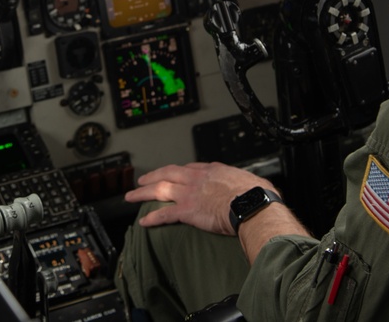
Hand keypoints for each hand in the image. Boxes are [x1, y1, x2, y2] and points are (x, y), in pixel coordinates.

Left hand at [124, 162, 276, 235]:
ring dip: (142, 193)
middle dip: (152, 177)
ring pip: (159, 190)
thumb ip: (245, 183)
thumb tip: (256, 188)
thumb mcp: (252, 180)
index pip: (189, 167)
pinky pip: (164, 214)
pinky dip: (152, 217)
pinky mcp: (187, 211)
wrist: (252, 204)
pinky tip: (144, 221)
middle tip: (141, 180)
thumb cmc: (256, 195)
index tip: (172, 173)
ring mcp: (190, 193)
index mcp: (213, 170)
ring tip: (131, 197)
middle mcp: (197, 178)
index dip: (177, 171)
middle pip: (167, 173)